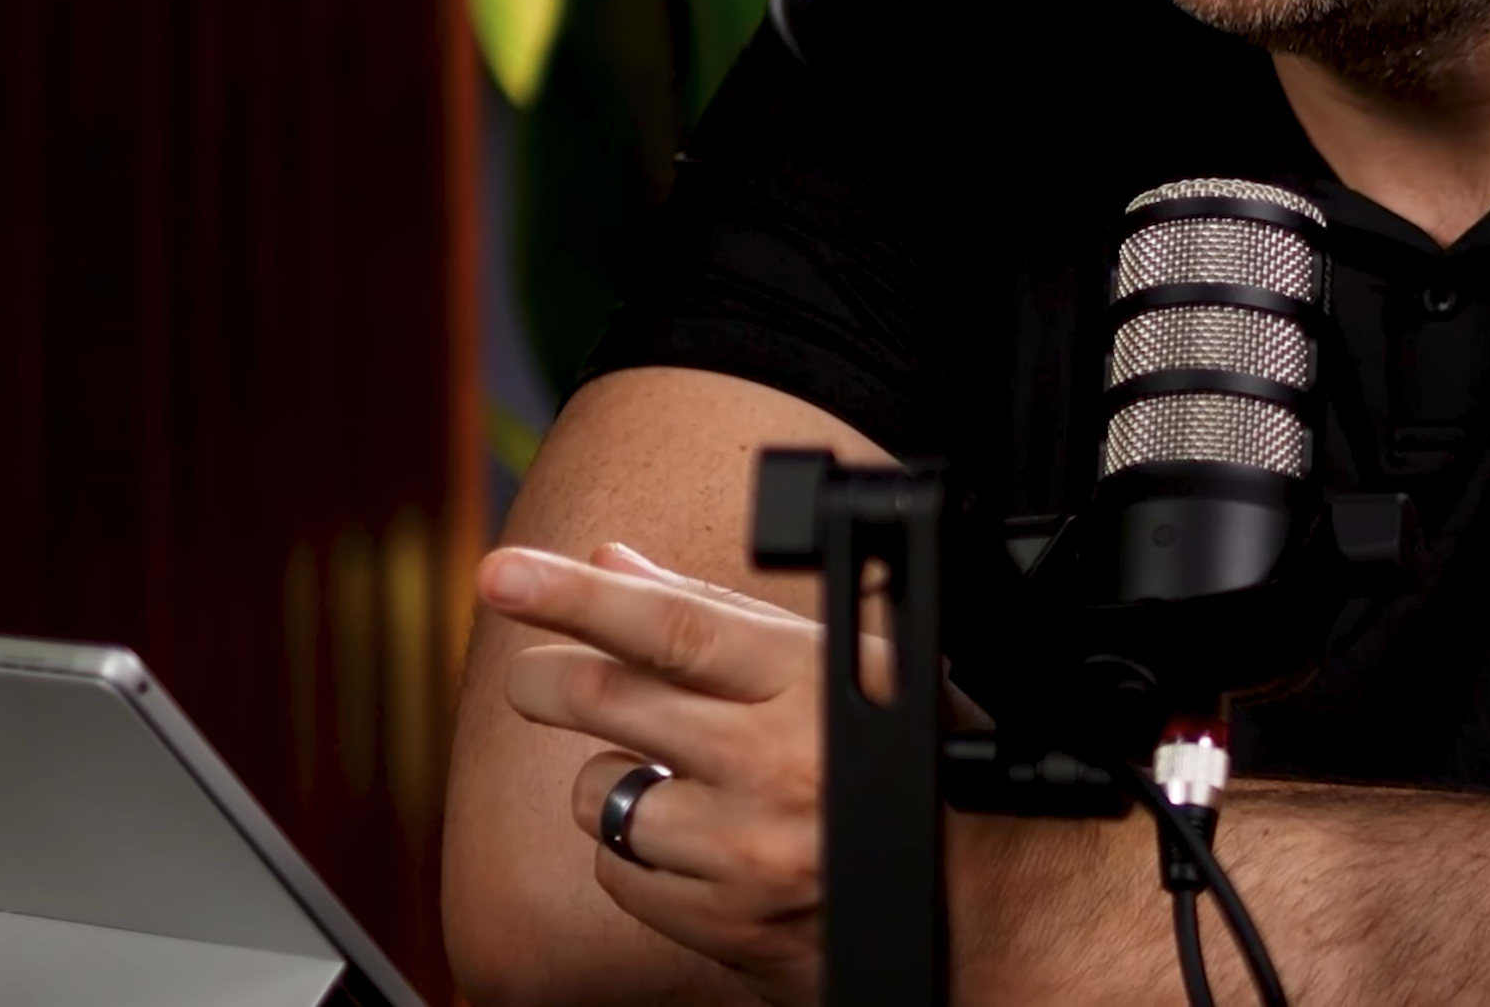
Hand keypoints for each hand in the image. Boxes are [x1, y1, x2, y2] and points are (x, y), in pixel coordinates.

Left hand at [482, 541, 882, 1006]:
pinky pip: (620, 874)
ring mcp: (748, 851)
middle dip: (547, 678)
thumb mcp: (848, 666)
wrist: (988, 901)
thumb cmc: (923, 763)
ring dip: (611, 779)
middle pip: (611, 702)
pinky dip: (636, 854)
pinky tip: (690, 844)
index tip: (502, 571)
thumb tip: (613, 564)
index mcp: (819, 681)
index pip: (672, 624)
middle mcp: (781, 763)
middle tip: (532, 673)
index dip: (576, 594)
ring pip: (603, 794)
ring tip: (668, 777)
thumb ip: (722, 615)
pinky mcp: (726, 924)